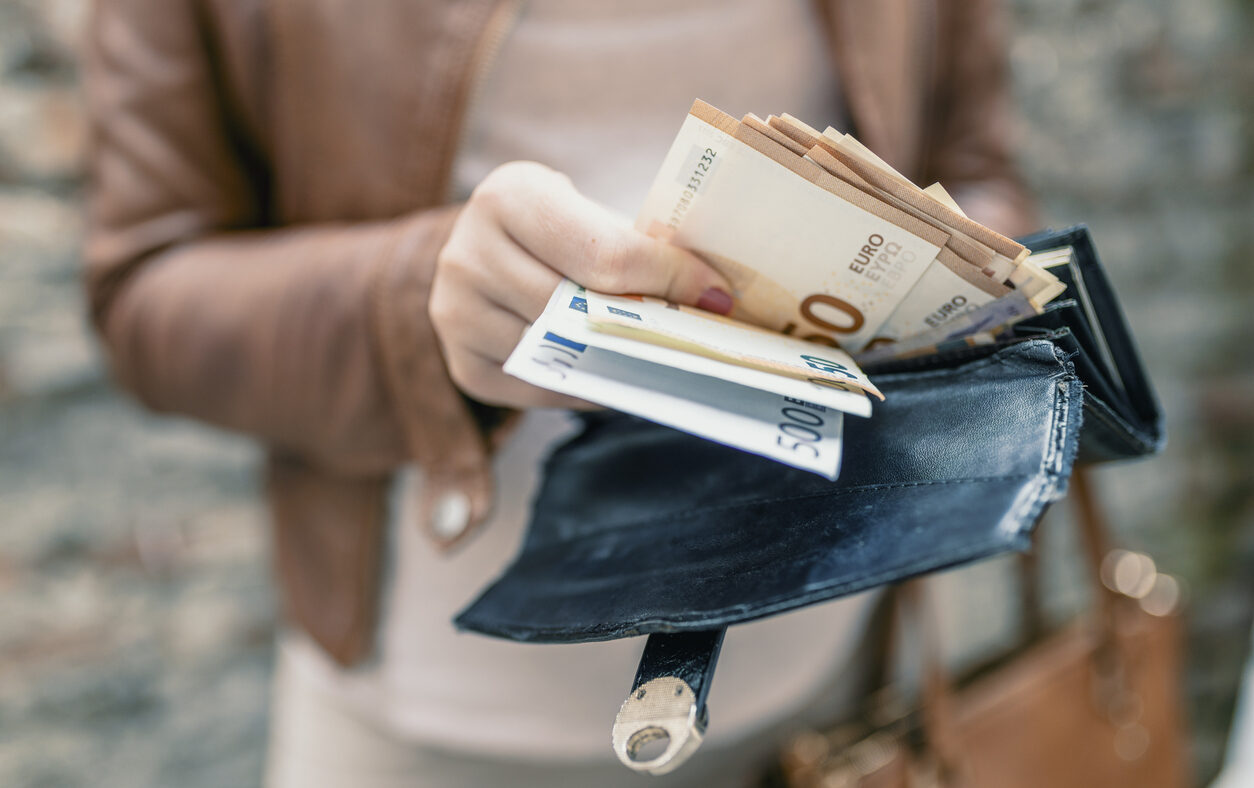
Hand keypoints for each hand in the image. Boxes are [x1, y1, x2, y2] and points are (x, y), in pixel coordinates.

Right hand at [430, 161, 733, 408]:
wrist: (489, 253)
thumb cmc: (560, 234)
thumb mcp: (589, 215)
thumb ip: (638, 247)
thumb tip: (715, 297)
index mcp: (508, 196)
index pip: (603, 251)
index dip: (667, 276)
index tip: (716, 295)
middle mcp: (467, 253)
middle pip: (578, 308)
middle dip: (649, 323)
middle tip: (703, 335)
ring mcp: (456, 313)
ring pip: (560, 352)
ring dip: (620, 360)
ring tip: (667, 356)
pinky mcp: (464, 364)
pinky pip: (541, 388)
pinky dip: (586, 386)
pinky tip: (616, 373)